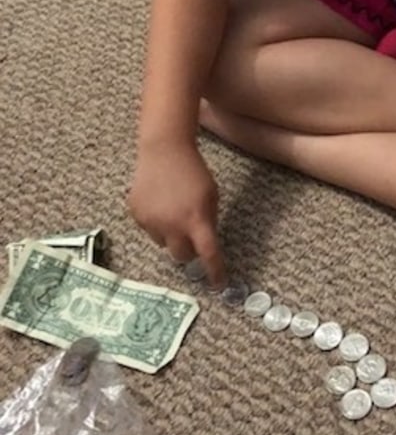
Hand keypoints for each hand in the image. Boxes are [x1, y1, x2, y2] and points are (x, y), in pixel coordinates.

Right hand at [127, 142, 225, 288]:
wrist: (164, 150)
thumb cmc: (194, 171)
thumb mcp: (212, 194)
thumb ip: (209, 220)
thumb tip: (205, 243)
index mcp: (196, 219)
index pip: (208, 254)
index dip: (215, 271)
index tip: (219, 284)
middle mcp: (173, 225)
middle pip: (182, 256)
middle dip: (189, 250)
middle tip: (192, 236)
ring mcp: (152, 221)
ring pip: (164, 243)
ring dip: (172, 235)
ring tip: (173, 210)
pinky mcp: (137, 215)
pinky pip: (149, 229)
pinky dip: (156, 223)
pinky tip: (160, 202)